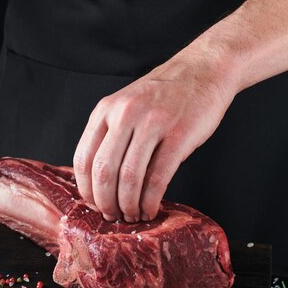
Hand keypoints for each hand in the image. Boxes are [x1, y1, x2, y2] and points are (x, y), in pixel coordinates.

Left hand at [73, 52, 236, 221]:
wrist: (203, 70)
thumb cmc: (163, 95)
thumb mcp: (125, 106)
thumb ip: (109, 135)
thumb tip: (99, 182)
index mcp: (105, 110)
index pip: (84, 159)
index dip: (86, 189)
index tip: (93, 205)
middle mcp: (124, 115)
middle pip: (103, 172)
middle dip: (105, 203)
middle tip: (112, 216)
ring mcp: (152, 124)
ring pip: (129, 178)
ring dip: (128, 205)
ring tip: (132, 216)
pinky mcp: (178, 136)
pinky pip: (157, 178)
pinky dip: (150, 200)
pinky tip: (150, 209)